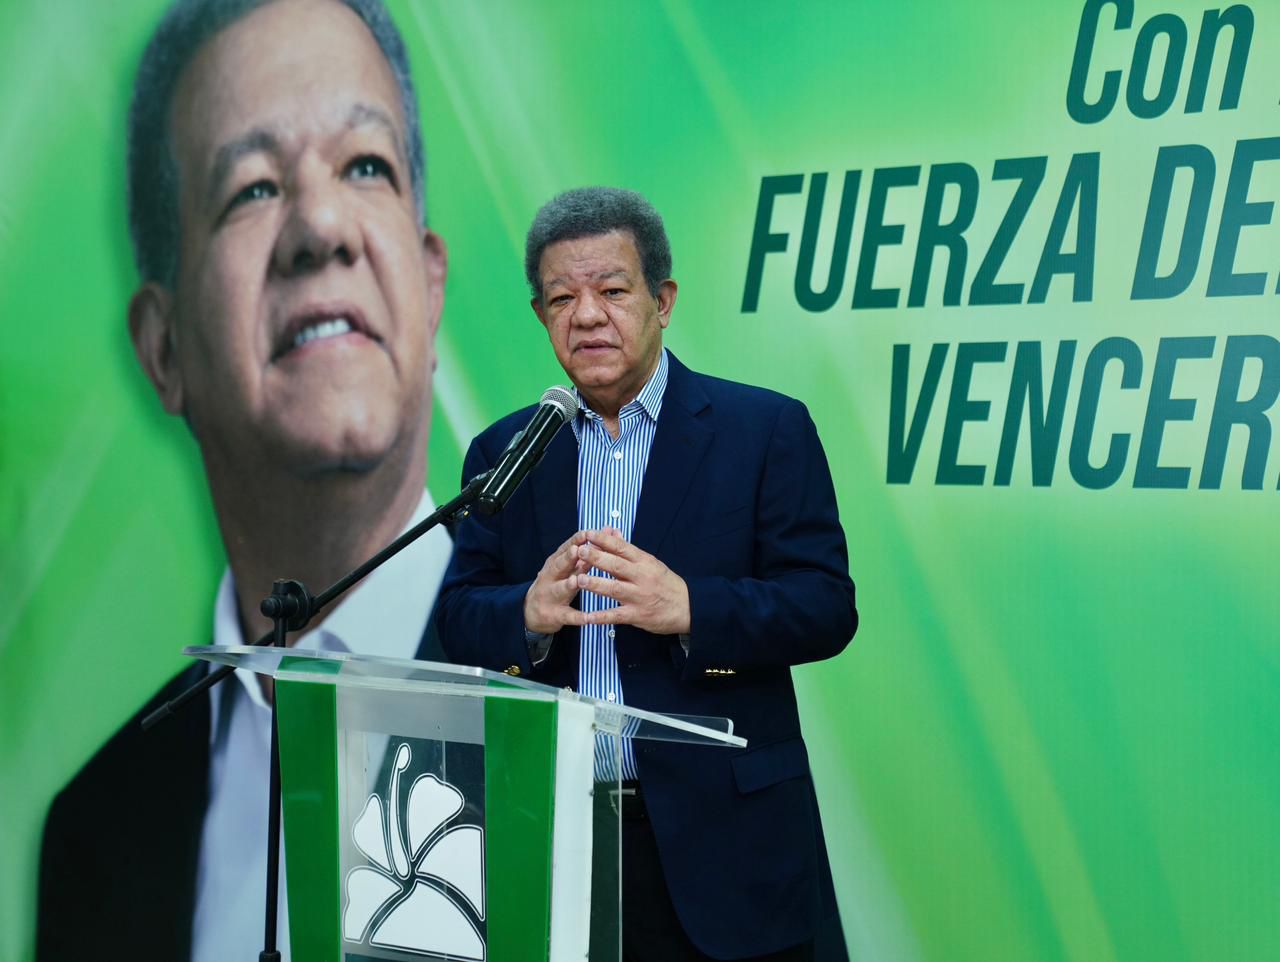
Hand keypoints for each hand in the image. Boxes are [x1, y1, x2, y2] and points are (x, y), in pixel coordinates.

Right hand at [523, 531, 591, 634]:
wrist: (531, 611)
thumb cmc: (556, 583)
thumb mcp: (567, 566)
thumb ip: (586, 550)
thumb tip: (607, 530)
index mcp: (555, 563)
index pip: (566, 548)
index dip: (576, 541)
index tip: (587, 532)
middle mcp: (551, 577)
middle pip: (560, 566)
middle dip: (568, 558)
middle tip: (578, 550)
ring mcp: (551, 596)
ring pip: (560, 589)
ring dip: (568, 585)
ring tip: (576, 581)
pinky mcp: (555, 615)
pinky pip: (568, 616)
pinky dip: (578, 617)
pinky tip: (587, 618)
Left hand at [575, 528, 690, 635]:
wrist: (688, 607)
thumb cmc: (666, 583)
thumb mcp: (651, 563)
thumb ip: (628, 550)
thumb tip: (611, 532)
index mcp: (644, 562)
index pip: (622, 547)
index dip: (604, 540)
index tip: (588, 534)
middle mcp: (642, 577)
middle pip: (616, 566)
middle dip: (597, 558)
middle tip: (579, 552)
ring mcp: (639, 597)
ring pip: (614, 589)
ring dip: (595, 584)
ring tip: (578, 579)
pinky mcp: (637, 615)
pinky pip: (616, 615)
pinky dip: (601, 617)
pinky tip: (586, 617)